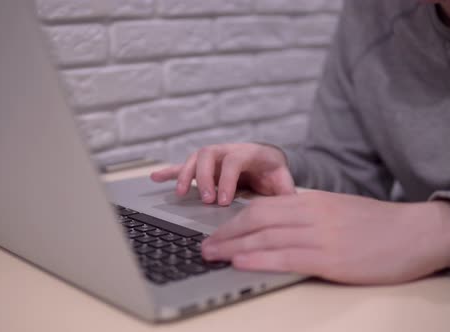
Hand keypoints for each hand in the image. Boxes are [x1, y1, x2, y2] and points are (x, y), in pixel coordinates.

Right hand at [150, 143, 295, 205]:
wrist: (266, 160)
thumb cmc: (273, 172)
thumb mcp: (283, 180)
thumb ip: (286, 192)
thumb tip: (293, 206)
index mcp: (249, 153)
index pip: (233, 161)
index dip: (226, 180)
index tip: (222, 201)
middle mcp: (228, 150)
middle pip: (208, 155)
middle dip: (203, 177)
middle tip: (205, 200)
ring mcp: (214, 156)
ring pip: (195, 158)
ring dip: (185, 174)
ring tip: (180, 193)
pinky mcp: (204, 165)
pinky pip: (183, 165)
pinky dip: (169, 171)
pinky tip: (156, 177)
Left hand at [202, 191, 449, 284]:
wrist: (417, 232)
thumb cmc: (378, 225)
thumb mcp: (338, 211)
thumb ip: (307, 216)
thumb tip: (278, 228)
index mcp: (311, 201)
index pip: (261, 206)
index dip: (234, 220)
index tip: (216, 231)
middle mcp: (311, 213)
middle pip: (256, 219)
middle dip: (226, 234)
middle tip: (204, 246)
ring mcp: (320, 235)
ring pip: (265, 237)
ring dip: (233, 247)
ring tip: (211, 256)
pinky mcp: (331, 258)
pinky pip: (286, 256)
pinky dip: (259, 259)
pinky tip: (240, 263)